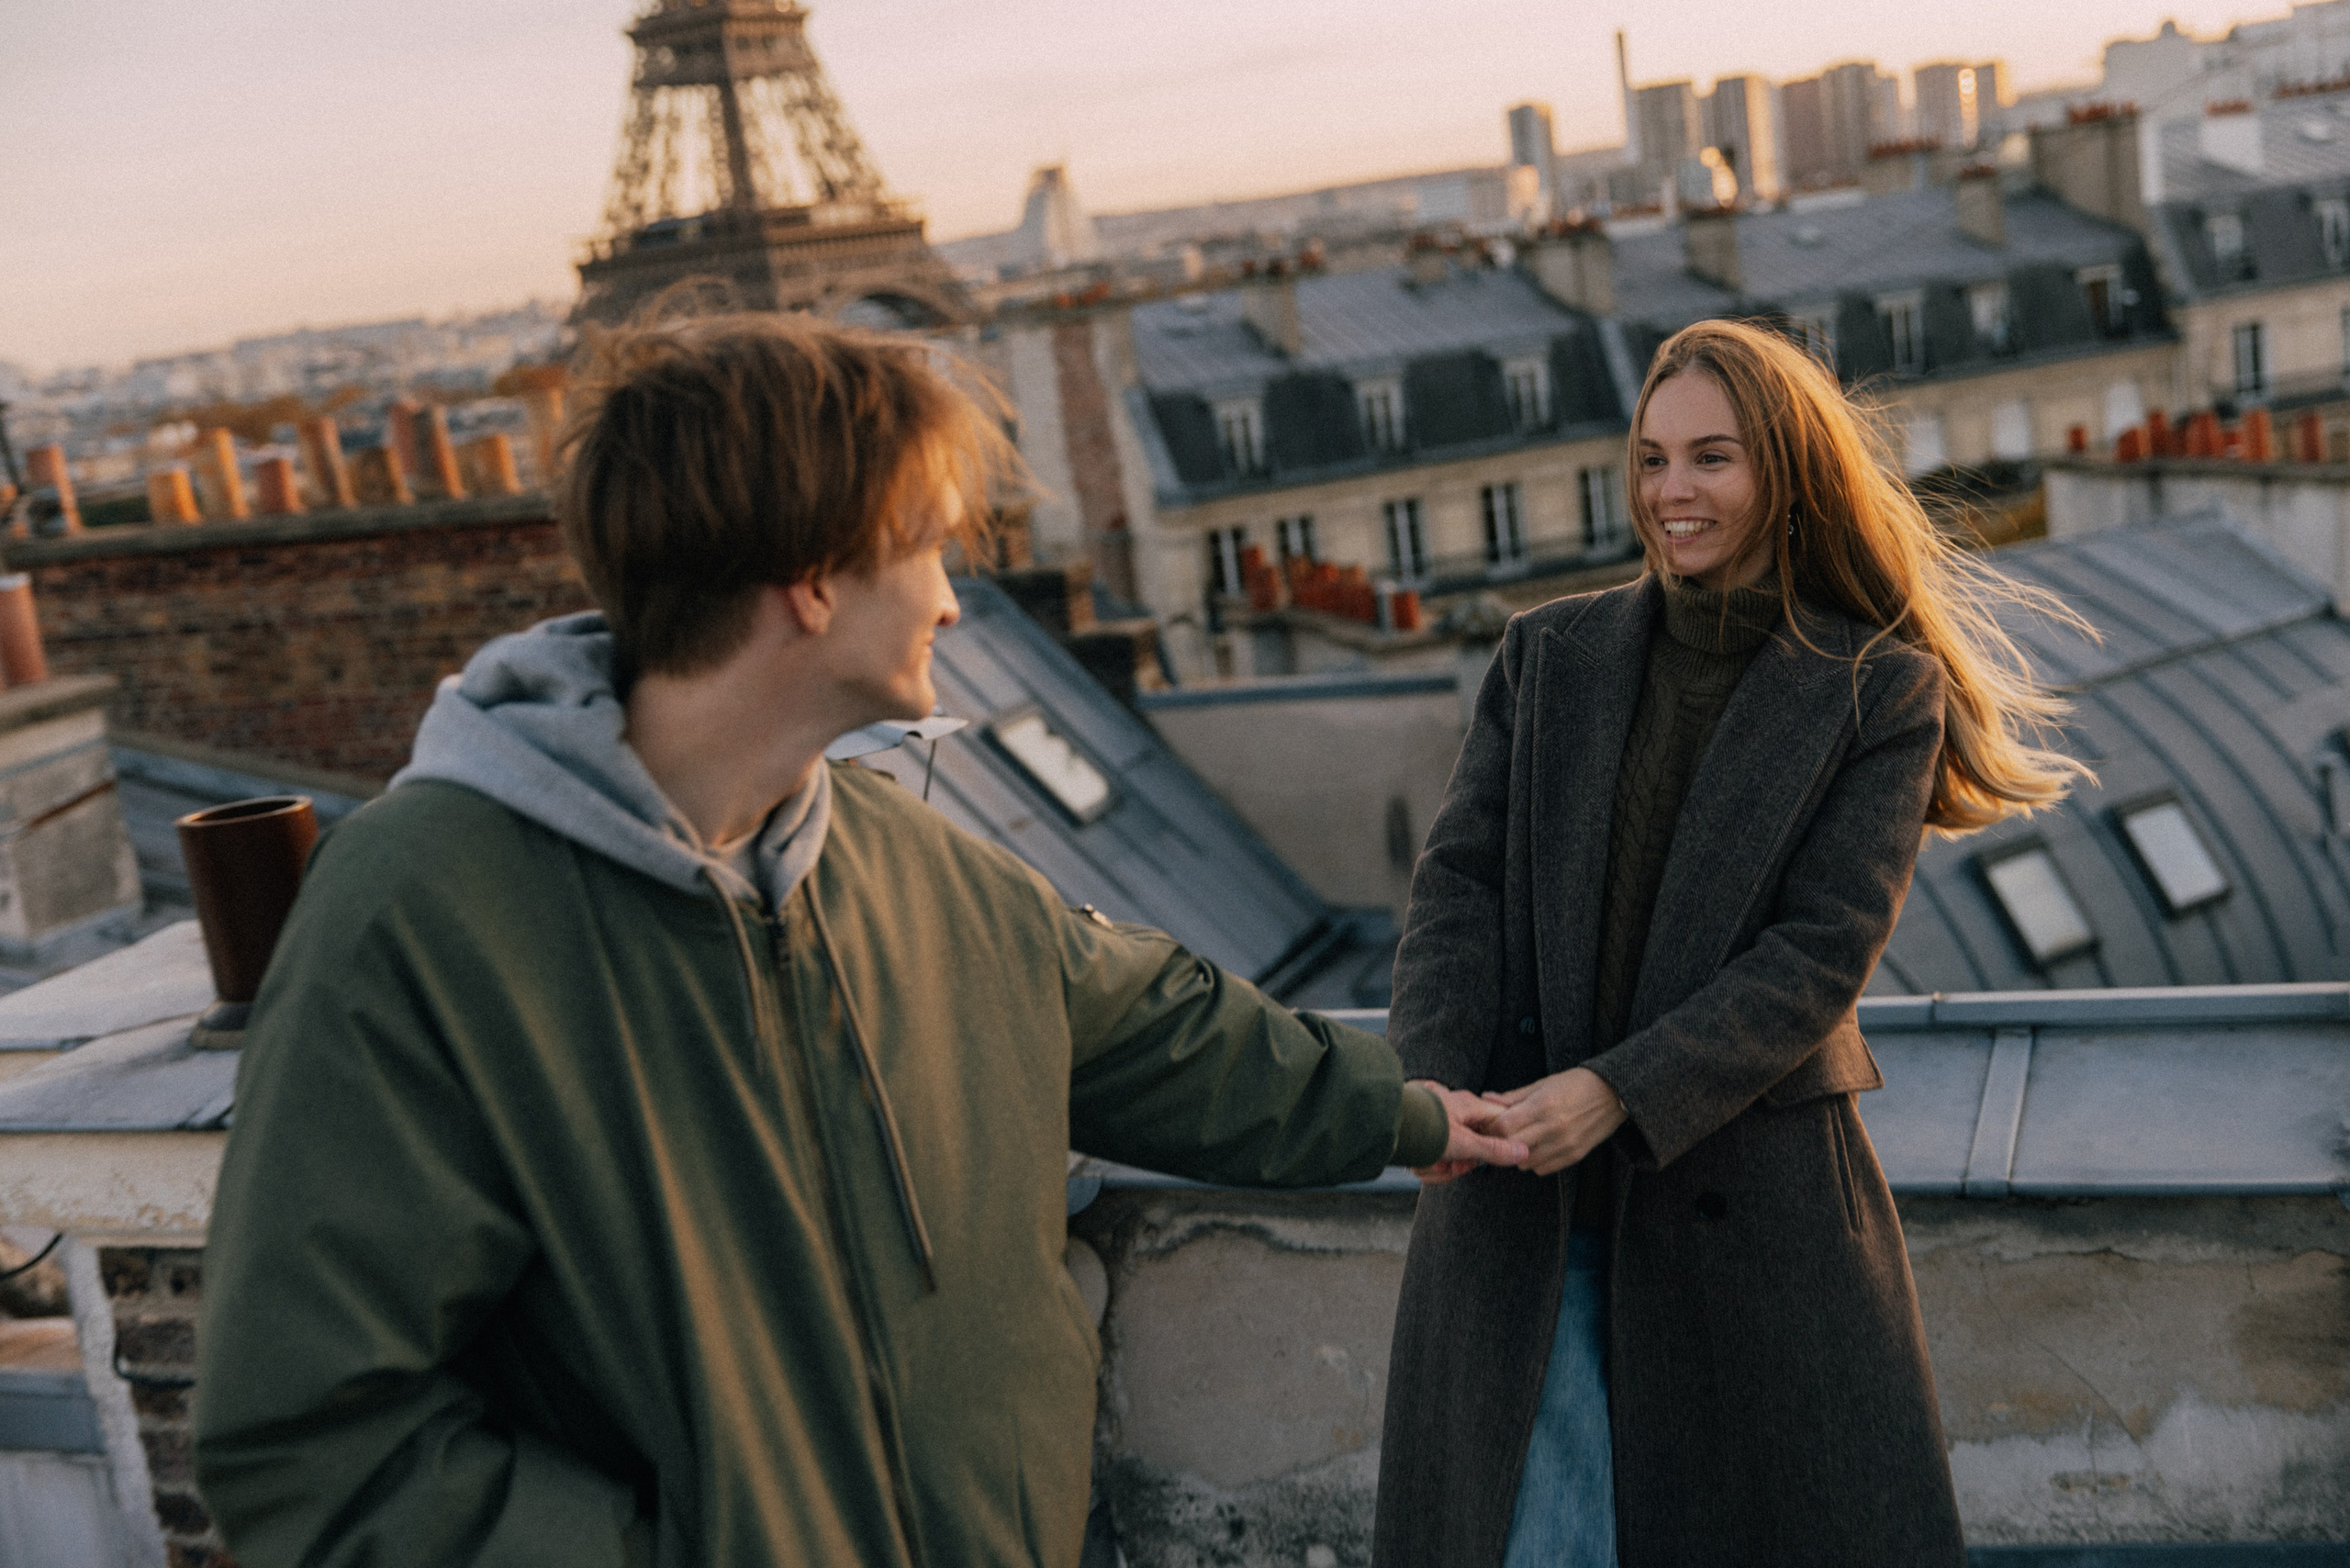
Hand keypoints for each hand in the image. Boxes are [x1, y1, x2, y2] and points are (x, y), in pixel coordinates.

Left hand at [1409, 1082, 1528, 1184]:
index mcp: (1468, 1106)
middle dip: (1460, 1163)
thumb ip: (1493, 1150)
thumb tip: (1522, 1152)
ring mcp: (1435, 1123)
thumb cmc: (1422, 1128)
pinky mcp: (1419, 1134)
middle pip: (1471, 1146)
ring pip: (1449, 1156)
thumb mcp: (1463, 1143)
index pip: (1498, 1122)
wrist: (1381, 1126)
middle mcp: (1452, 1111)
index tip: (1487, 1157)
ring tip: (1429, 1164)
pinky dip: (1424, 1166)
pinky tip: (1416, 1164)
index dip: (1497, 1144)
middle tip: (1453, 1166)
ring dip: (1439, 1168)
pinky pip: (1430, 1157)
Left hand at [1482, 1068, 1627, 1176]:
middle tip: (1501, 1135)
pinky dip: (1535, 1162)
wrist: (1614, 1093)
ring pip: (1525, 1162)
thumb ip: (1513, 1096)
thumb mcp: (1543, 1084)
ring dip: (1518, 1153)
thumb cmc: (1576, 1084)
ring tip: (1523, 1140)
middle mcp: (1553, 1128)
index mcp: (1542, 1105)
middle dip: (1502, 1141)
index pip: (1504, 1126)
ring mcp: (1564, 1144)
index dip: (1492, 1126)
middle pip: (1511, 1145)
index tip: (1491, 1123)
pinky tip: (1539, 1147)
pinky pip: (1543, 1169)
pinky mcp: (1574, 1156)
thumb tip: (1486, 1098)